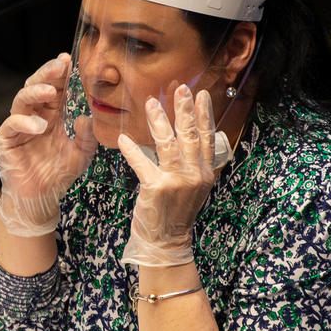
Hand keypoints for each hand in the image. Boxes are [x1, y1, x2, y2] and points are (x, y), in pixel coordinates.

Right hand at [0, 54, 96, 235]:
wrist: (41, 199)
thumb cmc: (58, 175)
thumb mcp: (82, 155)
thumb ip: (86, 136)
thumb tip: (85, 117)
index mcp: (51, 116)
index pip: (55, 90)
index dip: (62, 75)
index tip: (71, 61)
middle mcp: (33, 117)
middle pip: (36, 87)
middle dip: (47, 74)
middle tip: (59, 64)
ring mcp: (17, 128)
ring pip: (21, 100)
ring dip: (35, 92)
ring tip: (49, 91)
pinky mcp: (4, 141)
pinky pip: (11, 125)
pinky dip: (24, 122)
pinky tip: (39, 126)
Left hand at [118, 84, 216, 265]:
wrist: (167, 243)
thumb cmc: (176, 212)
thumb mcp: (193, 188)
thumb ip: (193, 164)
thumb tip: (190, 136)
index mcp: (205, 173)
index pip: (207, 138)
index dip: (204, 114)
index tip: (201, 94)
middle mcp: (195, 175)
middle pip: (191, 136)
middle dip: (185, 110)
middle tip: (181, 88)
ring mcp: (177, 182)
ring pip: (168, 144)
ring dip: (159, 121)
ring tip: (151, 102)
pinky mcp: (156, 189)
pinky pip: (142, 163)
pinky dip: (132, 150)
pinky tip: (123, 138)